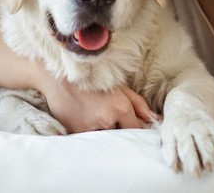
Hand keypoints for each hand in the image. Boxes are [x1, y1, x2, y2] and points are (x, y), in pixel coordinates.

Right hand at [37, 74, 158, 133]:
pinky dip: (90, 129)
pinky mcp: (75, 133)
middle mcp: (106, 120)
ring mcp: (90, 128)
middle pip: (120, 133)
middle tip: (107, 111)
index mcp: (120, 107)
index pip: (136, 128)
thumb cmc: (92, 77)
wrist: (58, 77)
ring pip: (105, 135)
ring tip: (93, 110)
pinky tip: (84, 114)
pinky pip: (89, 137)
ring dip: (104, 128)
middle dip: (119, 126)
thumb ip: (139, 104)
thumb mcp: (119, 86)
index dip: (136, 127)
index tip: (134, 124)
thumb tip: (155, 119)